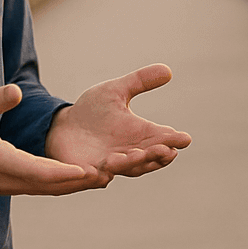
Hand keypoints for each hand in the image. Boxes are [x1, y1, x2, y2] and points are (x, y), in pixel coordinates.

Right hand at [0, 84, 101, 195]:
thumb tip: (17, 90)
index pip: (39, 172)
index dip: (66, 173)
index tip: (90, 171)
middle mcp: (6, 179)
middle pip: (50, 186)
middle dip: (79, 181)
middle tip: (110, 174)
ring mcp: (5, 185)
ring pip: (46, 189)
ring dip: (72, 184)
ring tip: (102, 177)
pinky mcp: (5, 184)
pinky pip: (37, 187)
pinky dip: (59, 183)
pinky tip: (76, 178)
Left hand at [43, 63, 191, 184]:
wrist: (62, 126)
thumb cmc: (92, 111)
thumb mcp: (116, 91)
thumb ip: (140, 82)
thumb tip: (168, 70)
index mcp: (139, 134)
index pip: (161, 139)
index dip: (173, 140)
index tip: (185, 139)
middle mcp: (128, 152)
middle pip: (148, 158)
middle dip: (156, 155)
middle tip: (167, 150)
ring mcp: (108, 164)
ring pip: (125, 168)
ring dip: (132, 163)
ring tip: (137, 154)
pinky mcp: (87, 171)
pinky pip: (93, 178)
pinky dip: (98, 177)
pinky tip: (102, 173)